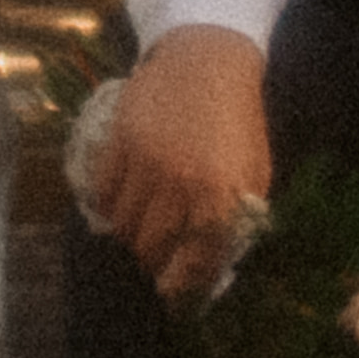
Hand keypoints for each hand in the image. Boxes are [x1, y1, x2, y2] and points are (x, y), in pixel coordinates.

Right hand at [75, 25, 272, 292]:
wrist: (207, 61)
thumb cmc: (238, 121)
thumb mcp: (255, 171)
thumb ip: (240, 217)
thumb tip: (217, 262)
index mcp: (220, 197)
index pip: (196, 264)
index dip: (184, 288)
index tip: (176, 296)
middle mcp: (180, 186)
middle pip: (151, 249)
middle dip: (154, 263)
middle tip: (157, 261)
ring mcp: (145, 165)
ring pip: (123, 226)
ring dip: (130, 236)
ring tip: (140, 231)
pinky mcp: (118, 144)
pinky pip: (103, 194)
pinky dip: (109, 206)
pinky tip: (122, 202)